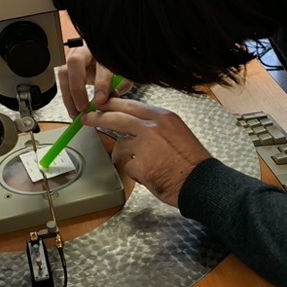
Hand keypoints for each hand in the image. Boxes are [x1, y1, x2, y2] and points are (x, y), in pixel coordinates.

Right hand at [58, 44, 132, 117]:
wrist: (104, 61)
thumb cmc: (113, 68)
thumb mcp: (121, 76)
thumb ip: (118, 87)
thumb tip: (107, 101)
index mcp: (104, 50)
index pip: (102, 64)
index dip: (101, 83)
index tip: (101, 100)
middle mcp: (87, 49)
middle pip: (75, 62)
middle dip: (77, 87)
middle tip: (83, 108)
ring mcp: (74, 55)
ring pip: (64, 72)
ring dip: (68, 95)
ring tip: (76, 114)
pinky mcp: (67, 66)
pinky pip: (63, 80)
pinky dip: (67, 97)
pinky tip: (74, 110)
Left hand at [82, 98, 211, 206]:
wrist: (200, 182)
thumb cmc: (191, 161)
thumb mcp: (177, 132)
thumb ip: (155, 126)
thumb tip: (134, 126)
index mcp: (162, 116)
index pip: (130, 104)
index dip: (112, 104)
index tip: (100, 104)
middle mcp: (152, 127)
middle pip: (116, 118)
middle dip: (98, 118)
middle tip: (86, 119)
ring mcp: (144, 146)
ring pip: (119, 146)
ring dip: (123, 156)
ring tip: (140, 165)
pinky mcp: (138, 165)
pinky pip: (126, 166)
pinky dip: (134, 172)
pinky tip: (148, 175)